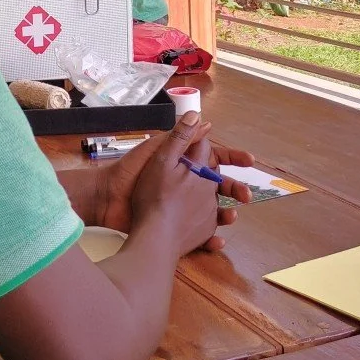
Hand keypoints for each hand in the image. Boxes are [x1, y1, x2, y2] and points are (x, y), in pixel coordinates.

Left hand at [99, 116, 252, 251]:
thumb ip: (180, 137)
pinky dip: (211, 237)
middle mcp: (185, 183)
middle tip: (247, 195)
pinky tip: (219, 239)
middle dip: (235, 189)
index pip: (213, 158)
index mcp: (183, 163)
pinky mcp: (176, 225)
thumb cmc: (132, 171)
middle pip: (218, 185)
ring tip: (233, 217)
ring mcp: (182, 206)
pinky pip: (200, 232)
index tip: (250, 161)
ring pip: (213, 210)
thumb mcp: (157, 150)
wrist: (109, 200)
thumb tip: (203, 119)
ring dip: (226, 214)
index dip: (232, 159)